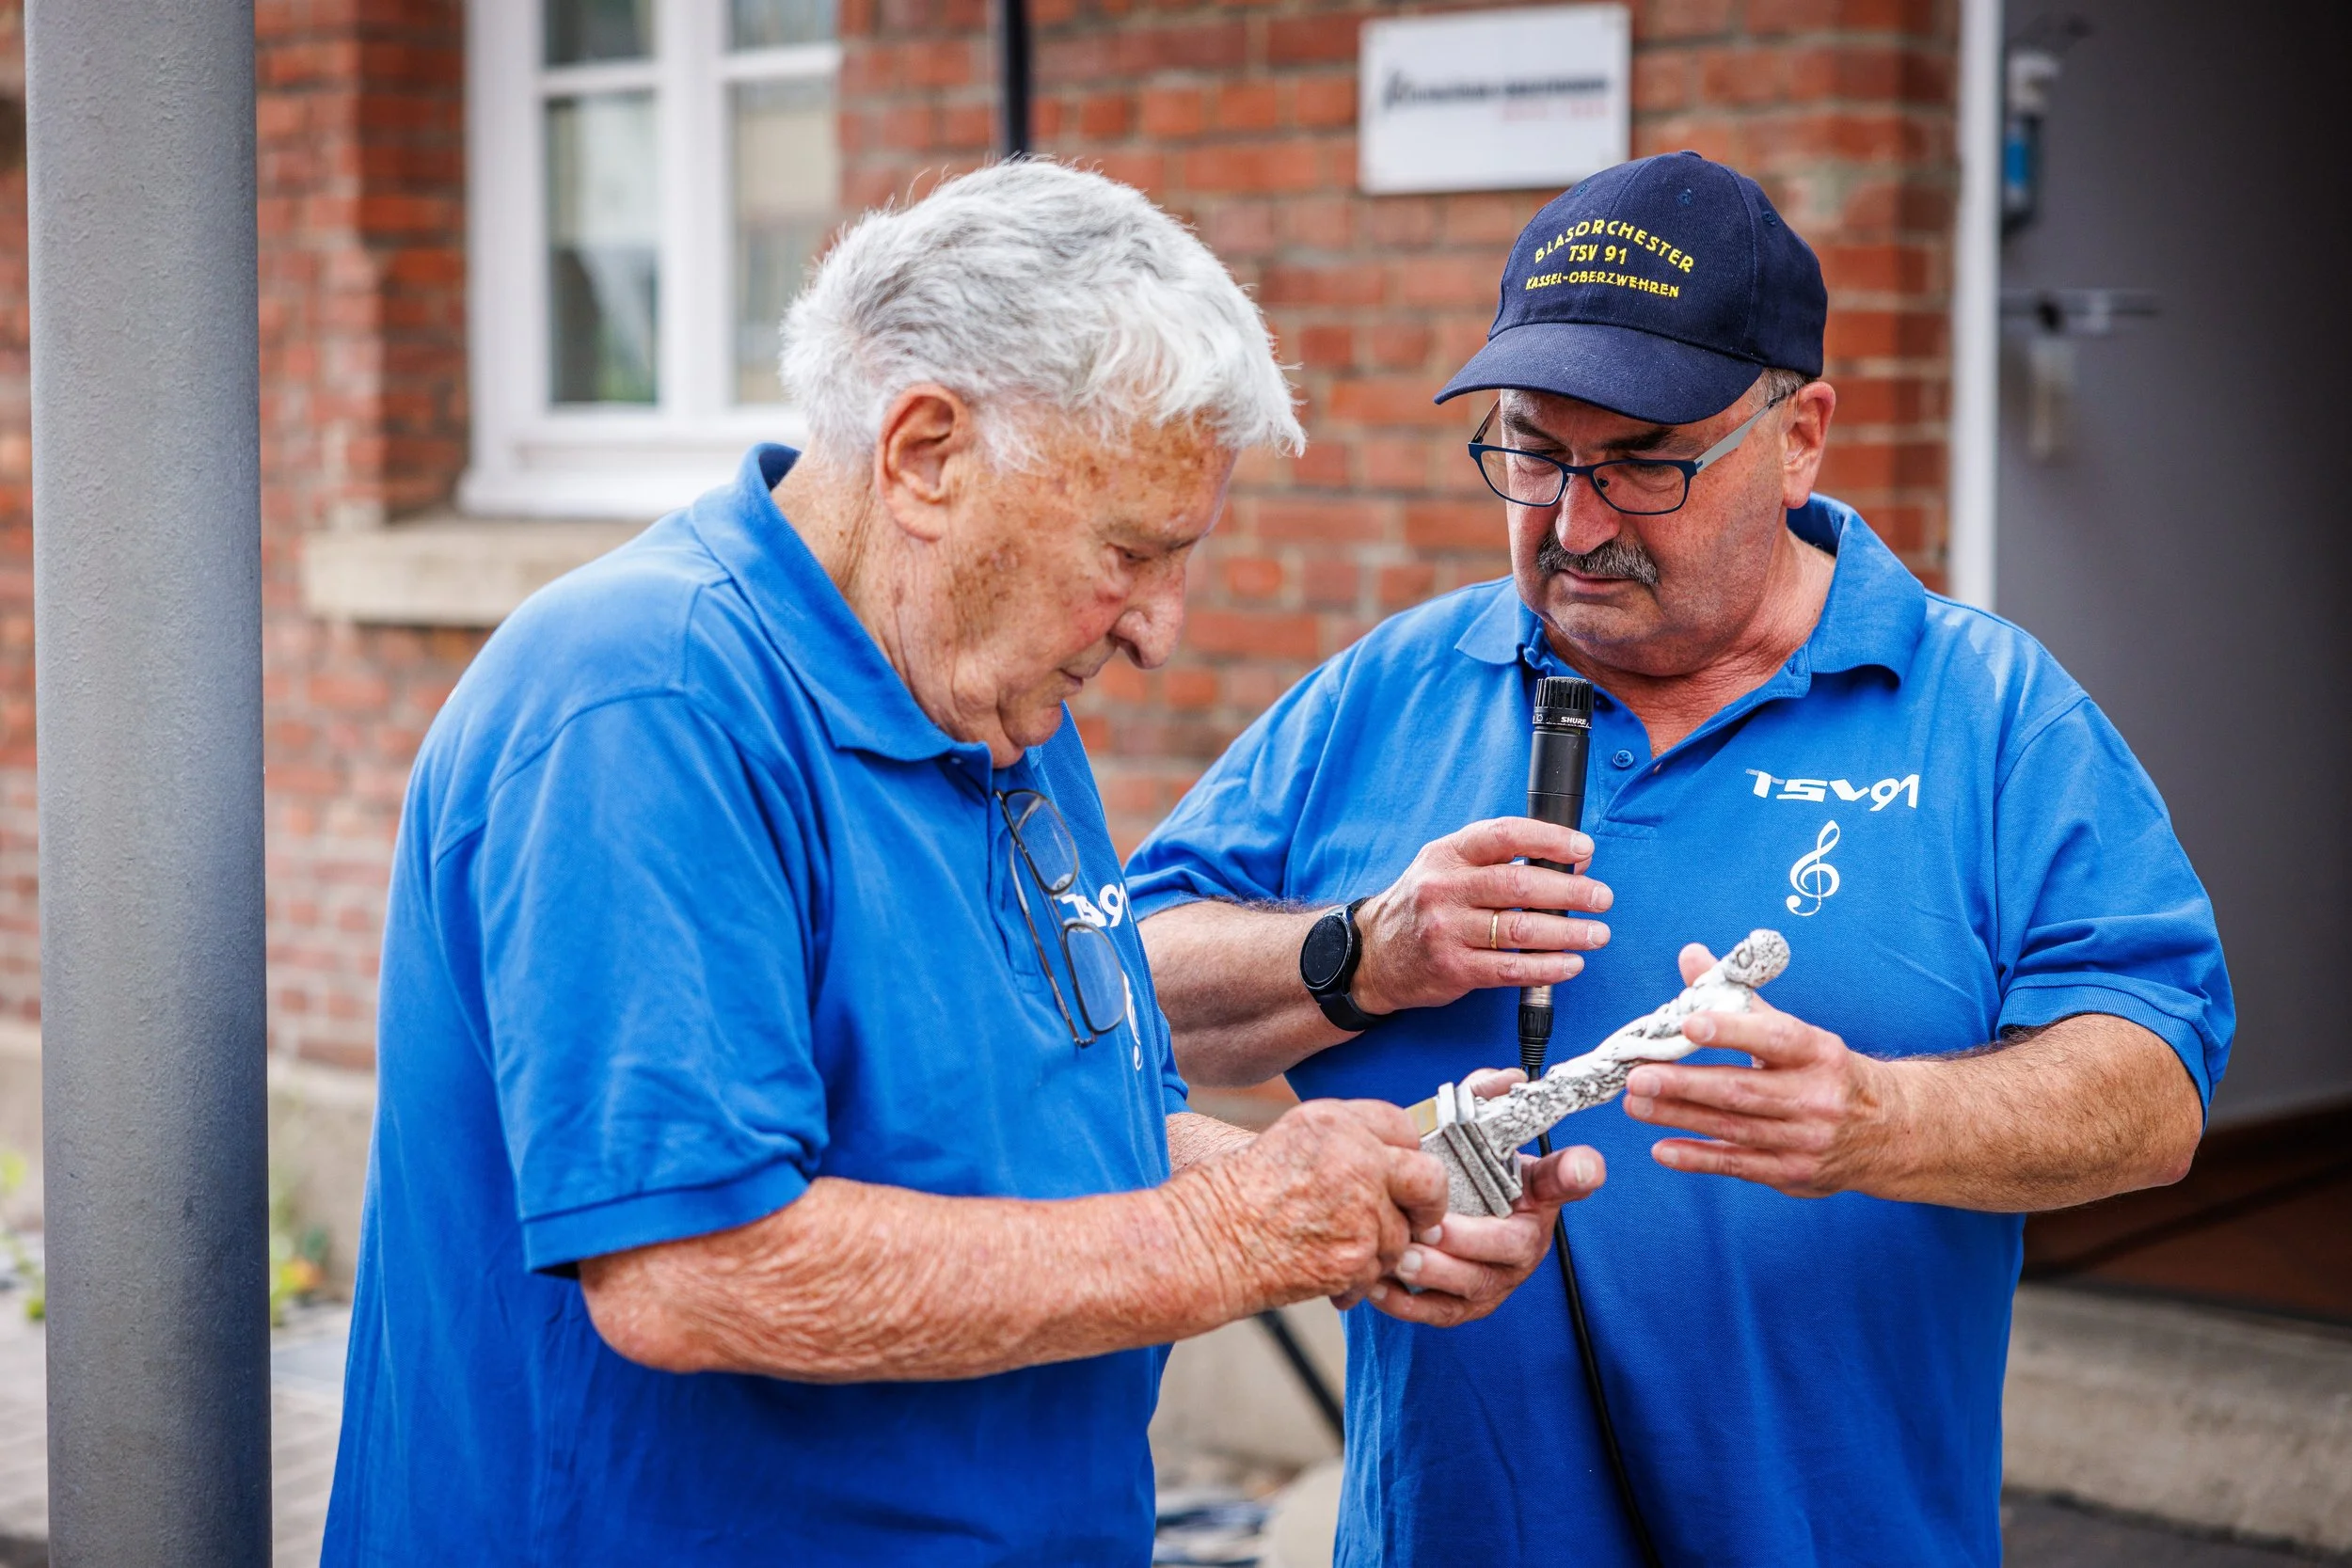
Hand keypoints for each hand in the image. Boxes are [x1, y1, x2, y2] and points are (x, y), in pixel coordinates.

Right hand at [1177, 1098, 1449, 1313]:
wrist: (1202, 1244)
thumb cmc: (1229, 1197)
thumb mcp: (1286, 1142)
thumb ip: (1341, 1145)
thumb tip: (1388, 1167)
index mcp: (1333, 1122)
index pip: (1401, 1126)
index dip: (1404, 1154)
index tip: (1402, 1175)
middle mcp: (1354, 1158)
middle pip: (1428, 1179)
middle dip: (1427, 1204)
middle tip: (1418, 1220)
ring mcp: (1360, 1209)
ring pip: (1401, 1236)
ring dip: (1377, 1250)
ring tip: (1332, 1250)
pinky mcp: (1357, 1255)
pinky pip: (1377, 1273)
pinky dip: (1355, 1282)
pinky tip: (1323, 1274)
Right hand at [1349, 817, 1612, 1016]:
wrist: (1376, 953)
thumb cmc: (1426, 905)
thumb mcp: (1449, 867)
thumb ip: (1499, 861)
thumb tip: (1569, 864)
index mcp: (1448, 853)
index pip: (1505, 836)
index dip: (1550, 840)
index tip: (1584, 850)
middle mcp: (1444, 888)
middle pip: (1519, 885)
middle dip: (1570, 892)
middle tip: (1602, 898)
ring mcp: (1446, 929)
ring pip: (1520, 930)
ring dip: (1568, 933)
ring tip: (1597, 934)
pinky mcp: (1453, 968)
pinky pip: (1510, 969)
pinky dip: (1547, 968)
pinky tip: (1570, 964)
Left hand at [1351, 1068, 1605, 1324]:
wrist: (1438, 1213)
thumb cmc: (1462, 1174)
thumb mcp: (1474, 1135)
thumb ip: (1487, 1102)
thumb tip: (1506, 1078)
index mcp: (1535, 1196)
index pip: (1565, 1179)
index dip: (1574, 1173)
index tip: (1580, 1166)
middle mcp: (1524, 1242)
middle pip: (1508, 1249)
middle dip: (1467, 1241)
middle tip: (1429, 1226)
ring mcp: (1497, 1279)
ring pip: (1472, 1287)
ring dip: (1434, 1274)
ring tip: (1400, 1257)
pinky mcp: (1465, 1306)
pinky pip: (1439, 1312)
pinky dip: (1409, 1304)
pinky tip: (1380, 1286)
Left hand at [1622, 944, 1907, 1197]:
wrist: (1888, 1130)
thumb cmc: (1824, 1070)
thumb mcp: (1795, 1032)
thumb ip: (1738, 999)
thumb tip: (1691, 956)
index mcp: (1818, 1052)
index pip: (1773, 1038)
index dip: (1732, 1031)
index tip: (1689, 1024)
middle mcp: (1816, 1098)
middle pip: (1741, 1090)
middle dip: (1685, 1084)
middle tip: (1637, 1075)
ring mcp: (1806, 1140)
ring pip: (1733, 1129)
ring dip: (1679, 1117)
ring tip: (1634, 1104)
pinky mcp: (1793, 1174)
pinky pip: (1739, 1166)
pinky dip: (1698, 1159)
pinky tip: (1662, 1148)